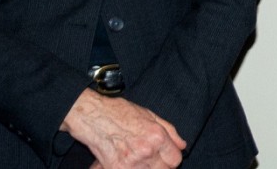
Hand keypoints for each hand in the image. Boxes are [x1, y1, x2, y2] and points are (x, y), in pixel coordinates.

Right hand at [62, 89, 185, 168]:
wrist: (94, 117)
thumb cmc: (121, 113)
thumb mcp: (151, 115)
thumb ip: (170, 131)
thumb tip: (182, 145)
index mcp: (157, 136)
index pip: (175, 160)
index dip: (171, 158)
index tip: (166, 156)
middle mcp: (146, 151)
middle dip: (160, 165)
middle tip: (151, 158)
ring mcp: (131, 162)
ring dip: (146, 168)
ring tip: (138, 158)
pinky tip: (126, 162)